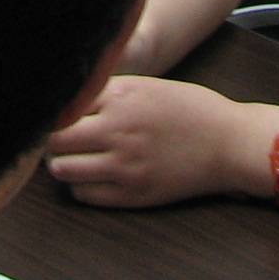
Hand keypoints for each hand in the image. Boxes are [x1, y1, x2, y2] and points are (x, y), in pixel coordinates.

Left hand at [42, 77, 266, 206]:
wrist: (229, 143)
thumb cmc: (192, 110)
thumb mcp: (147, 86)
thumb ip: (108, 90)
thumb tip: (67, 98)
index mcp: (121, 97)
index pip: (61, 104)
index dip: (51, 110)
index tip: (49, 114)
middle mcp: (118, 130)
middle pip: (54, 139)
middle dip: (49, 139)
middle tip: (54, 139)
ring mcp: (125, 165)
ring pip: (63, 169)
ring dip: (59, 164)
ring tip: (69, 158)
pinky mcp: (134, 193)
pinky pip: (84, 194)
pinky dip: (79, 185)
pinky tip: (90, 176)